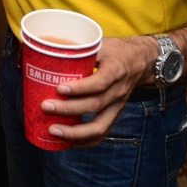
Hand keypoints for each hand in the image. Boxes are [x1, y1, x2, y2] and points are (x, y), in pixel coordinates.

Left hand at [41, 36, 156, 146]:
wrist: (141, 61)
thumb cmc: (115, 51)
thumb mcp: (101, 44)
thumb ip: (80, 49)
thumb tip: (47, 51)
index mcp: (116, 69)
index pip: (100, 83)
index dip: (80, 88)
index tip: (59, 88)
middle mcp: (119, 90)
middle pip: (95, 105)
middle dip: (68, 109)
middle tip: (45, 107)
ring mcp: (118, 106)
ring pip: (100, 125)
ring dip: (75, 132)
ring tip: (52, 130)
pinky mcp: (115, 114)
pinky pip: (102, 133)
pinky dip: (85, 141)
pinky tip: (67, 142)